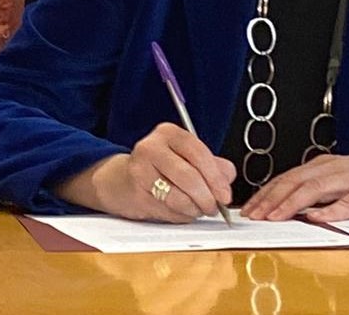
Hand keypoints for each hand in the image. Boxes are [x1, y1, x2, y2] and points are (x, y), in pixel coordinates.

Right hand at [54, 123, 236, 222]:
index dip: (216, 177)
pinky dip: (180, 216)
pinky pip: (167, 211)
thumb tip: (227, 178)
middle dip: (207, 198)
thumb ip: (213, 165)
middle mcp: (151, 147)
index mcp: (168, 133)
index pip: (198, 153)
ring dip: (194, 210)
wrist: (121, 180)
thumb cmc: (161, 168)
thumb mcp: (187, 158)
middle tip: (214, 208)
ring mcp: (139, 170)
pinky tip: (180, 210)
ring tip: (197, 209)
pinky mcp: (135, 193)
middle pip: (189, 177)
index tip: (225, 195)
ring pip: (178, 197)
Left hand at [240, 148, 348, 222]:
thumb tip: (288, 204)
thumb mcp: (342, 179)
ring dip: (292, 203)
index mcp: (325, 165)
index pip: (288, 178)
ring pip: (316, 189)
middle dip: (271, 199)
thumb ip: (317, 190)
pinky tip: (316, 218)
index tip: (249, 208)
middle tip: (253, 215)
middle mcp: (335, 169)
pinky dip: (331, 210)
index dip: (266, 193)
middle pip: (296, 182)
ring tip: (274, 216)